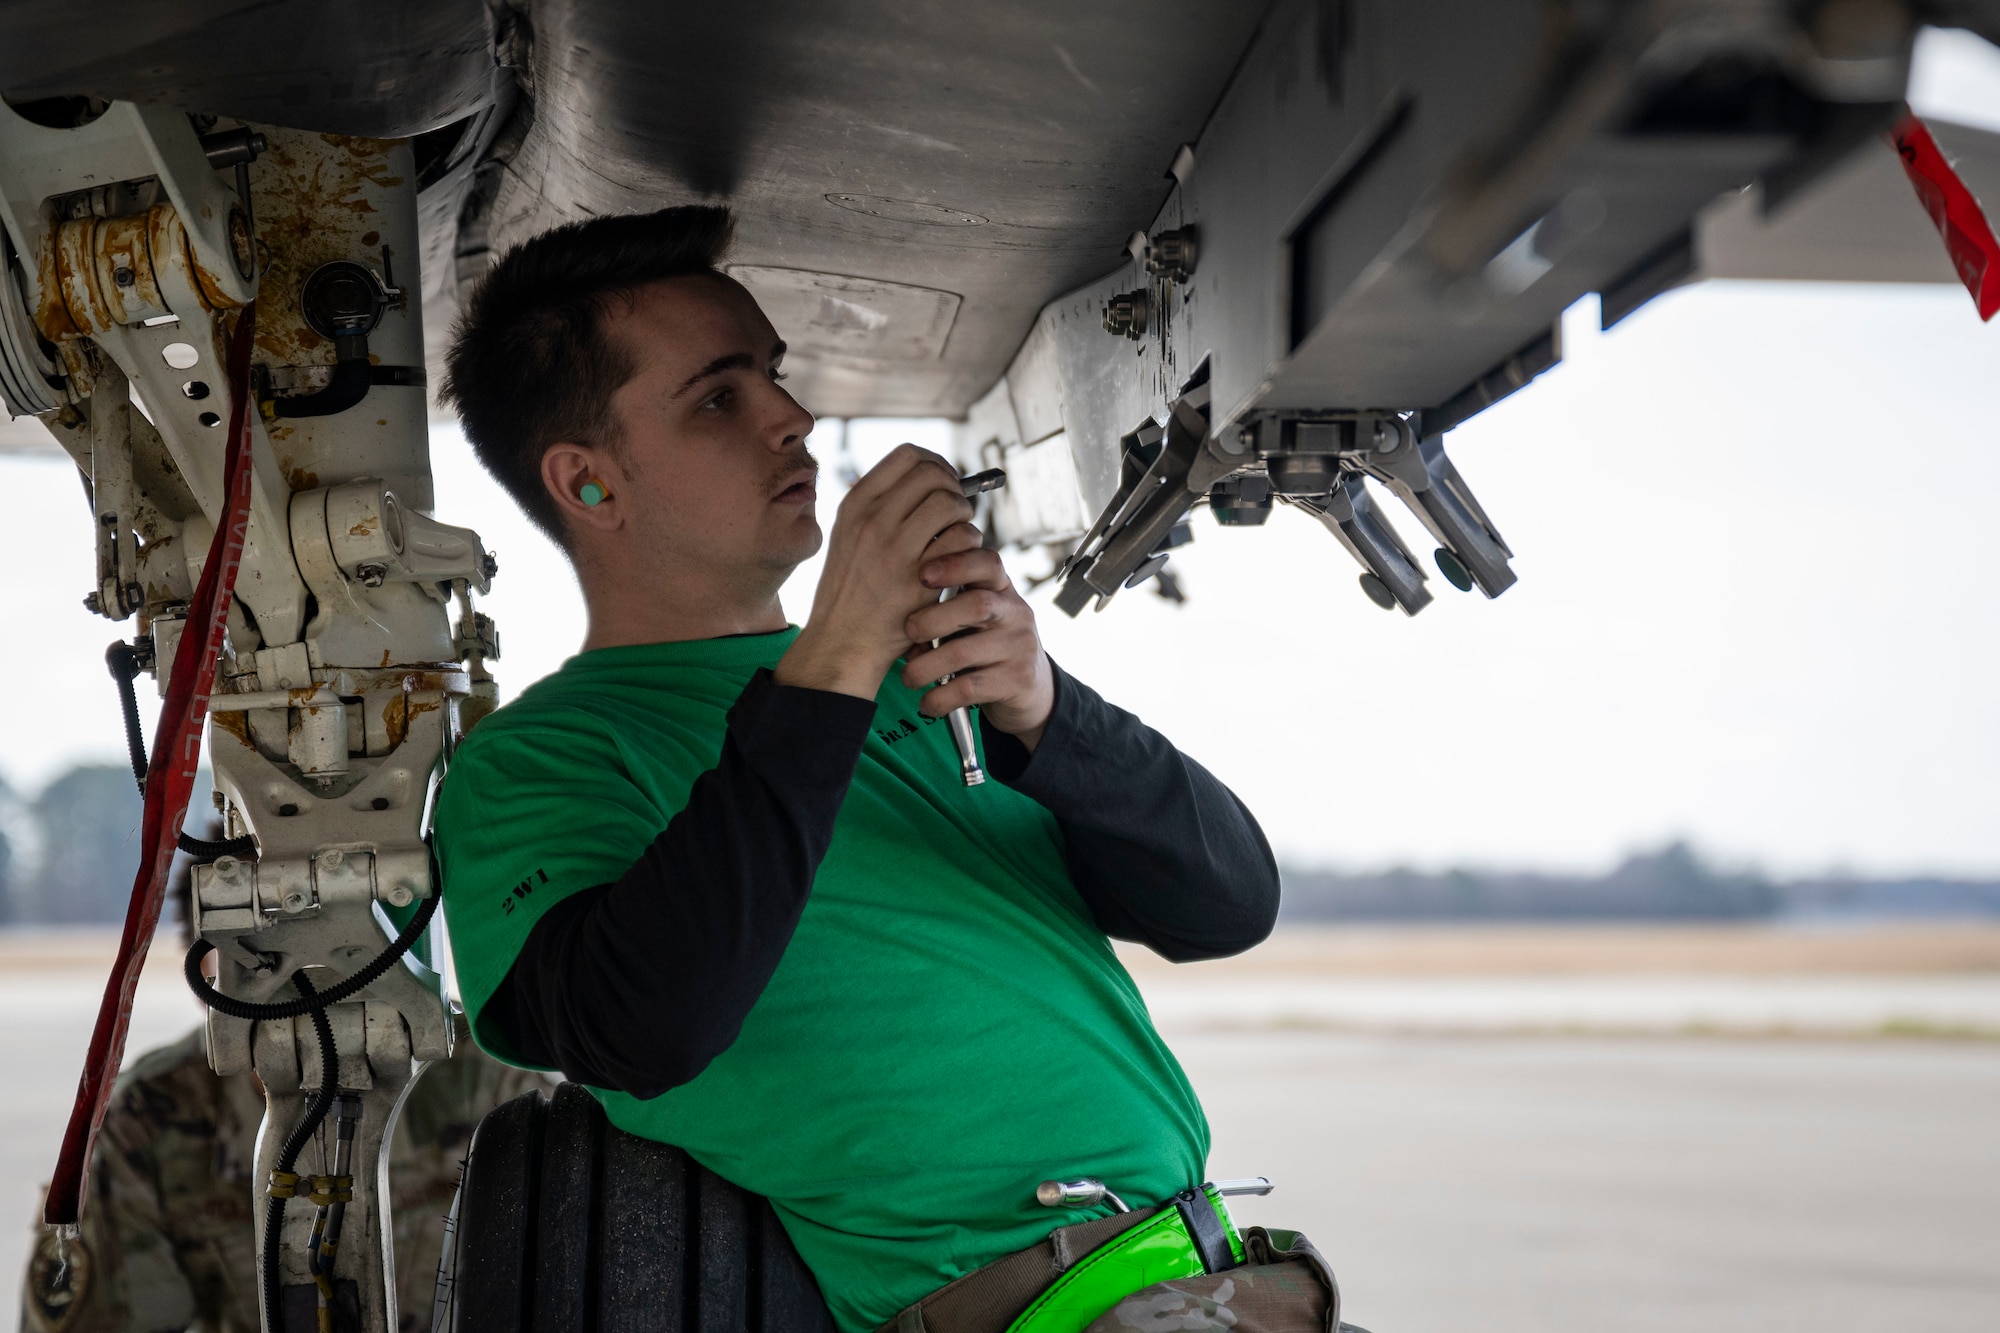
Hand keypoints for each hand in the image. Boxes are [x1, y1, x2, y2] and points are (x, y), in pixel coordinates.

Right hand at [776, 444, 973, 699]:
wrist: (842, 641)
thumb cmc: (852, 591)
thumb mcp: (849, 536)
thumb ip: (879, 506)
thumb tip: (926, 477)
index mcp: (856, 503)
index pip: (908, 455)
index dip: (936, 463)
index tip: (945, 482)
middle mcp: (873, 519)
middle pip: (933, 473)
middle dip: (954, 488)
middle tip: (956, 512)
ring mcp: (895, 548)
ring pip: (950, 503)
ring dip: (964, 516)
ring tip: (957, 536)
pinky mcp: (919, 577)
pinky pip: (960, 539)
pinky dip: (968, 545)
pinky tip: (958, 560)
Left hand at [900, 540, 1055, 750]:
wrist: (1032, 688)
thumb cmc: (988, 645)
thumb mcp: (975, 619)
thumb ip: (946, 610)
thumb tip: (901, 626)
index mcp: (1002, 589)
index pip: (987, 564)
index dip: (955, 564)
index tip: (922, 574)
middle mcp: (1016, 613)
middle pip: (977, 605)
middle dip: (934, 618)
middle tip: (909, 631)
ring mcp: (1020, 647)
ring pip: (965, 651)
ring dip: (926, 666)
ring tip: (909, 677)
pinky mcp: (1017, 681)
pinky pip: (969, 688)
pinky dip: (940, 697)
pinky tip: (927, 703)